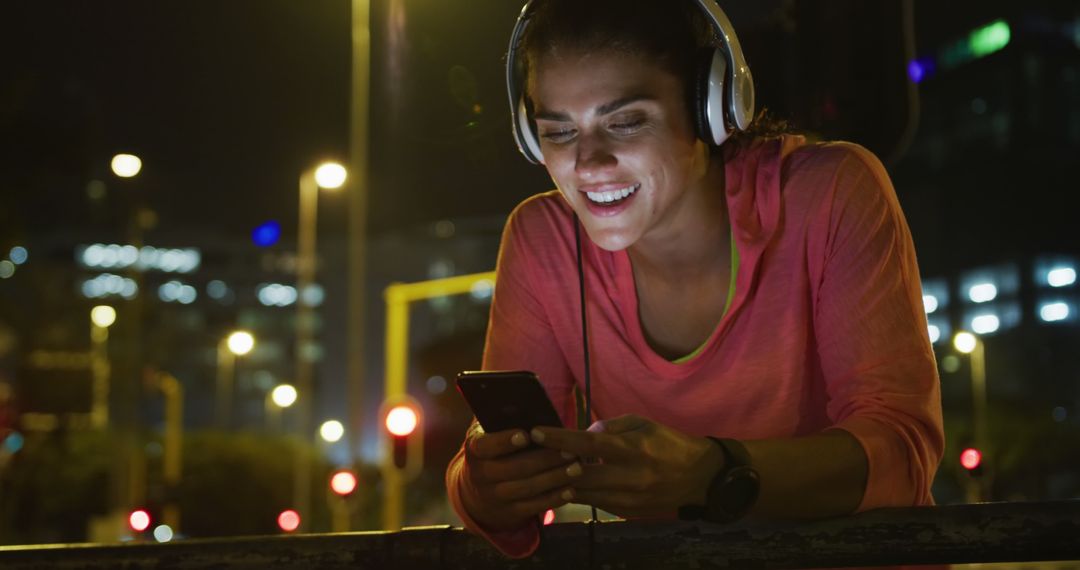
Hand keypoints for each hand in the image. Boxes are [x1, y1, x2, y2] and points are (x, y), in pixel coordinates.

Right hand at [460, 421, 581, 530]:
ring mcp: (493, 496)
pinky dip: (553, 498)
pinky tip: (571, 490)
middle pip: (514, 468)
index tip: (527, 435)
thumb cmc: (496, 450)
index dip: (505, 441)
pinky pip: (533, 507)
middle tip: (571, 451)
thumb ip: (508, 423)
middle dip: (545, 460)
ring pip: (526, 488)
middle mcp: (480, 474)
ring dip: (554, 478)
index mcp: (475, 449)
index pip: (487, 445)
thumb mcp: (493, 434)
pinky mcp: (508, 512)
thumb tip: (536, 410)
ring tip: (577, 468)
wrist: (479, 490)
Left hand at [530, 414, 722, 517]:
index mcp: (633, 449)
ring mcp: (629, 499)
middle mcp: (630, 476)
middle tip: (535, 455)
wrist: (701, 478)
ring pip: (584, 493)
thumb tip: (584, 434)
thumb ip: (612, 427)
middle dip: (554, 465)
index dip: (559, 439)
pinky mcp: (628, 513)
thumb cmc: (670, 444)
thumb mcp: (644, 424)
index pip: (588, 444)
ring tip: (548, 469)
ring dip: (564, 482)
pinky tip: (572, 484)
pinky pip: (596, 503)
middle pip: (580, 475)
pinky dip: (582, 493)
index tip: (536, 433)